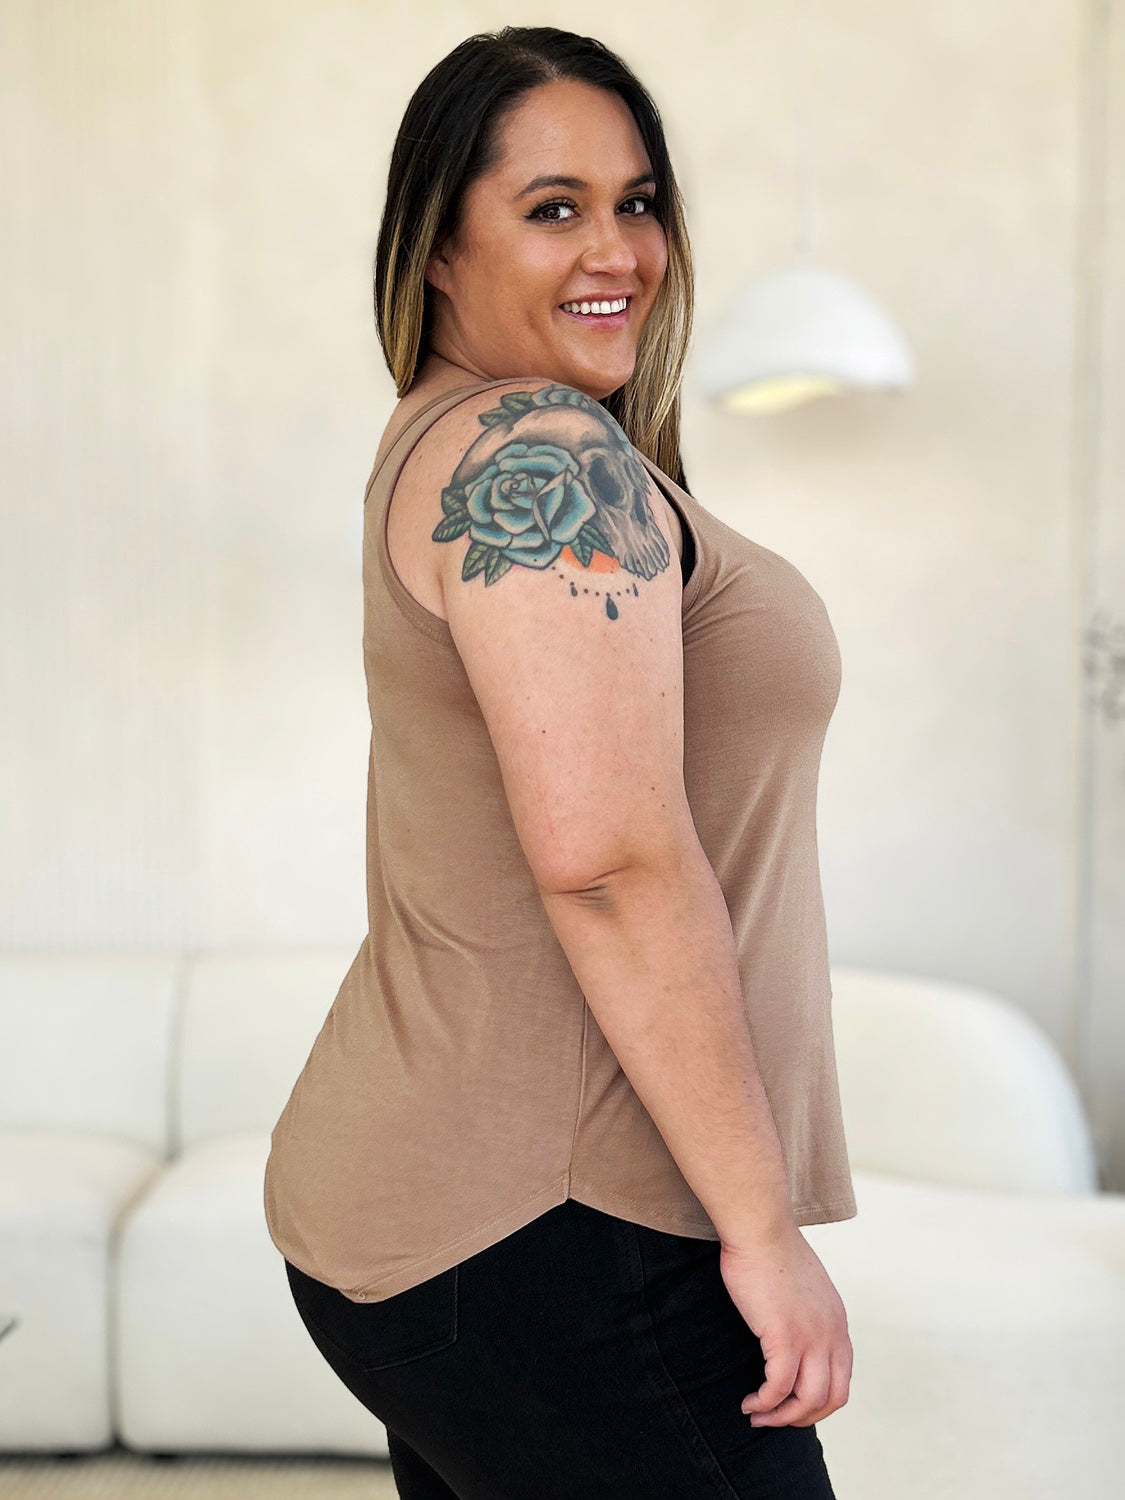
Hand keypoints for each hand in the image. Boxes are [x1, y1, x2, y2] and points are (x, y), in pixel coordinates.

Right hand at [719, 1225, 852, 1426]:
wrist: (760, 1228)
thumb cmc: (772, 1250)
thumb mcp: (804, 1288)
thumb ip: (807, 1314)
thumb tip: (791, 1333)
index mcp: (838, 1322)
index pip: (842, 1379)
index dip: (818, 1400)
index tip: (791, 1403)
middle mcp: (832, 1334)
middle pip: (832, 1398)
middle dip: (803, 1417)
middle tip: (776, 1418)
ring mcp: (811, 1337)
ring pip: (808, 1400)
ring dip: (782, 1417)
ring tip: (758, 1415)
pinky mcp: (785, 1337)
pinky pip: (778, 1388)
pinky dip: (764, 1403)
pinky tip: (749, 1401)